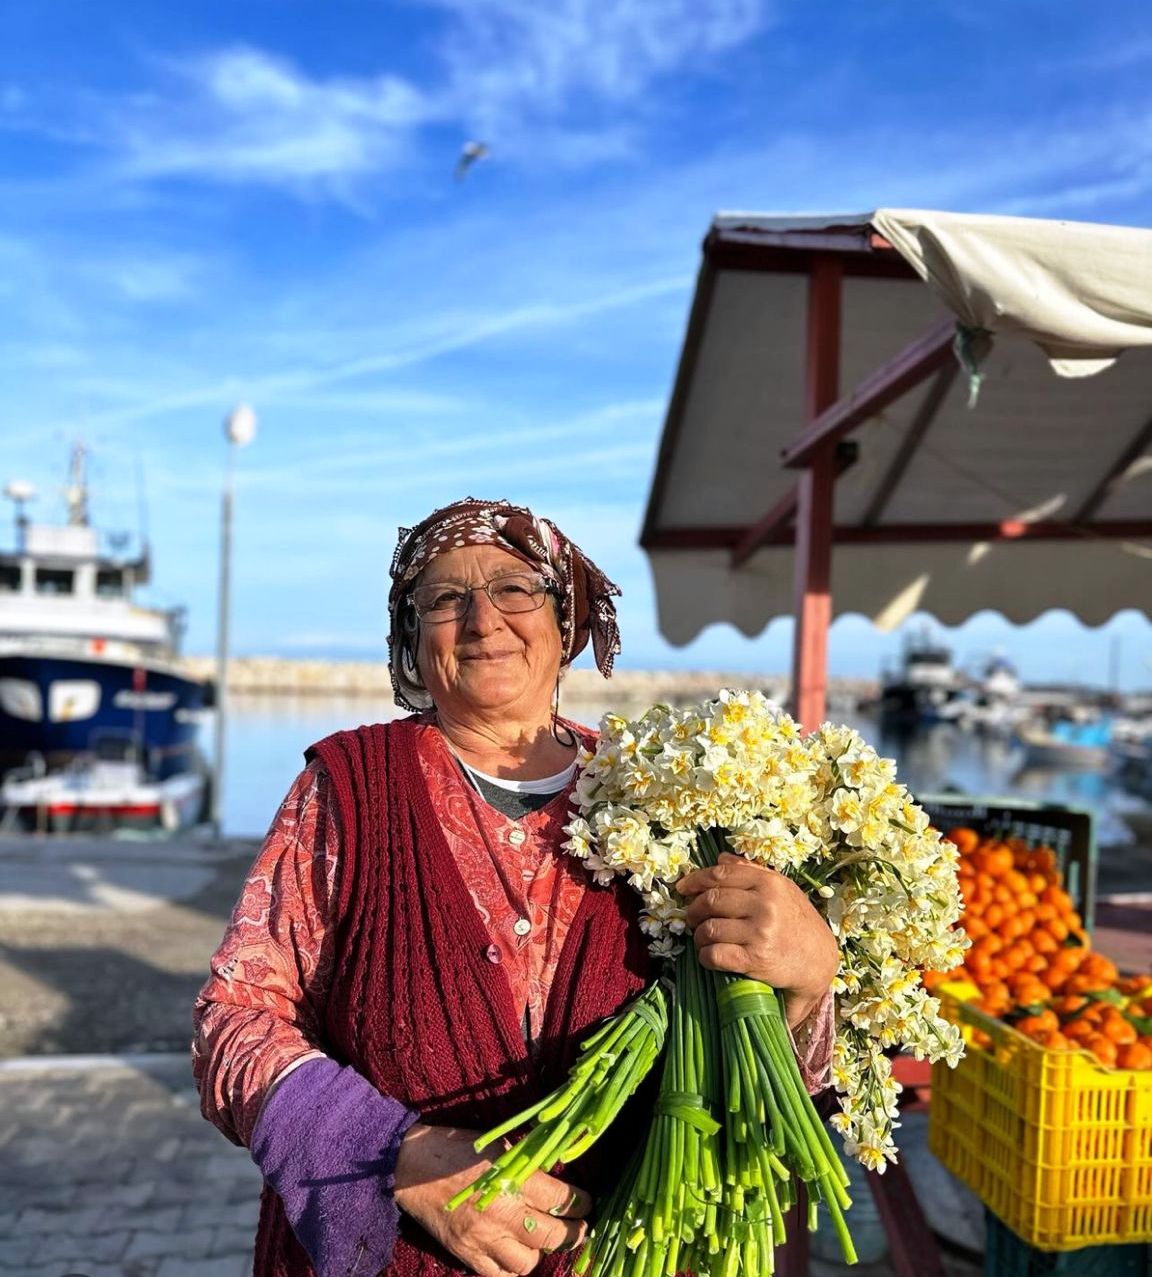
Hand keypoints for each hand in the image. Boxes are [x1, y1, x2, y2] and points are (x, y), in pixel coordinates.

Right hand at [393, 1123, 590, 1276]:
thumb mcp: (498, 1144)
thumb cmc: (457, 1147)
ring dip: (540, 1251)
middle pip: (553, 1236)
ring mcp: (483, 1238)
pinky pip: (500, 1275)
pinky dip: (513, 1268)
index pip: (562, 1200)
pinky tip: (515, 1252)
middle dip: (573, 1233)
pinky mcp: (466, 1254)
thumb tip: (558, 1174)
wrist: (411, 1165)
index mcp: (512, 1179)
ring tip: (542, 1239)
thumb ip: (527, 1163)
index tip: (587, 1202)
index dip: (581, 1203)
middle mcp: (502, 1212)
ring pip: (529, 1262)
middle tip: (579, 1227)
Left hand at [677, 852, 838, 1027]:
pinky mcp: (756, 959)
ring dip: (699, 936)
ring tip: (703, 939)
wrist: (820, 960)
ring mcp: (760, 932)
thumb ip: (752, 872)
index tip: (682, 888)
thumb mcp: (782, 890)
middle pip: (710, 901)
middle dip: (694, 911)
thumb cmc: (798, 922)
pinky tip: (710, 956)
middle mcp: (765, 904)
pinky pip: (715, 954)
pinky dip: (705, 956)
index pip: (721, 875)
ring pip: (709, 929)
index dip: (696, 880)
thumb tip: (721, 858)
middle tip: (692, 919)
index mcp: (769, 882)